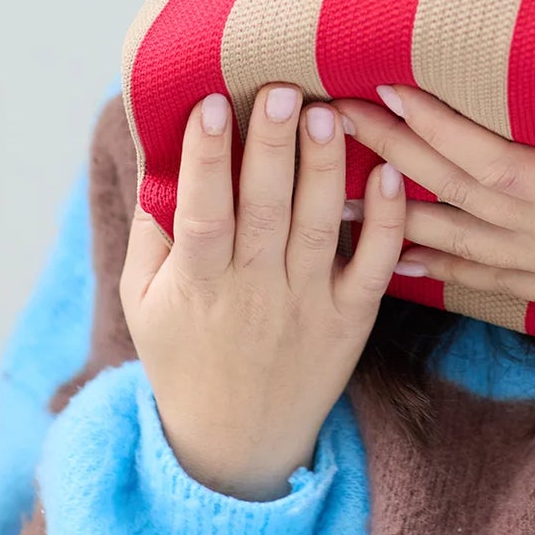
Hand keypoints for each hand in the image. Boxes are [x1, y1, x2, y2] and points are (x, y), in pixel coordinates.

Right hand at [119, 83, 408, 499]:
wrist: (237, 445)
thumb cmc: (183, 355)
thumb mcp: (143, 300)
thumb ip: (152, 230)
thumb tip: (156, 152)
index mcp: (198, 284)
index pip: (201, 211)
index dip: (206, 157)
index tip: (212, 102)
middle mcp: (254, 291)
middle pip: (264, 209)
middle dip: (272, 146)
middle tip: (281, 89)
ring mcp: (308, 305)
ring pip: (320, 226)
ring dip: (326, 167)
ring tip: (328, 112)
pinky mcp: (352, 319)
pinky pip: (374, 266)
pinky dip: (387, 222)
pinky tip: (391, 173)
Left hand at [334, 84, 534, 388]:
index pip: (486, 158)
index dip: (435, 124)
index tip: (384, 90)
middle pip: (452, 189)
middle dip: (391, 152)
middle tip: (333, 121)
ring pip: (453, 233)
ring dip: (392, 212)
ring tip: (334, 197)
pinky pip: (479, 275)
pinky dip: (437, 265)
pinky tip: (401, 262)